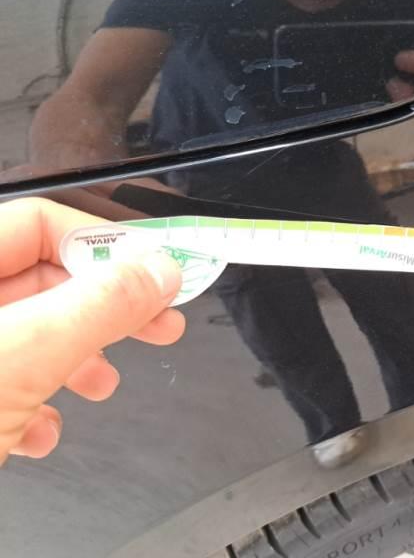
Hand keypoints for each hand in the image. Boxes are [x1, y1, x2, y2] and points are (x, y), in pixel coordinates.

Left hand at [0, 198, 184, 464]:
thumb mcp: (28, 352)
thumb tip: (160, 272)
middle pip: (45, 278)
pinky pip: (6, 377)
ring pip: (31, 332)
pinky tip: (40, 429)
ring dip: (78, 360)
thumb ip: (101, 305)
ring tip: (102, 383)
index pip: (45, 222)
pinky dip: (35, 403)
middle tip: (159, 322)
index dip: (108, 244)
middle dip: (107, 308)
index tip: (159, 270)